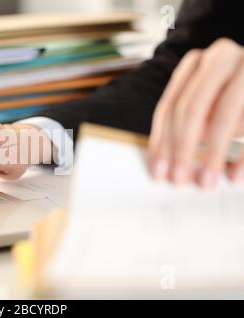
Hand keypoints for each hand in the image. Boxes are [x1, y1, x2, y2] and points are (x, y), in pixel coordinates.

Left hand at [149, 38, 243, 188]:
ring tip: (206, 183)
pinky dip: (243, 155)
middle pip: (191, 109)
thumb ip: (189, 125)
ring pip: (223, 116)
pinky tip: (235, 175)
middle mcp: (220, 58)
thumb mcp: (207, 105)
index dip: (161, 142)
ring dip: (212, 155)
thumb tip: (169, 163)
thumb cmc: (232, 96)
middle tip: (179, 180)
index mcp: (196, 63)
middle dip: (182, 150)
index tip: (158, 171)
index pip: (170, 106)